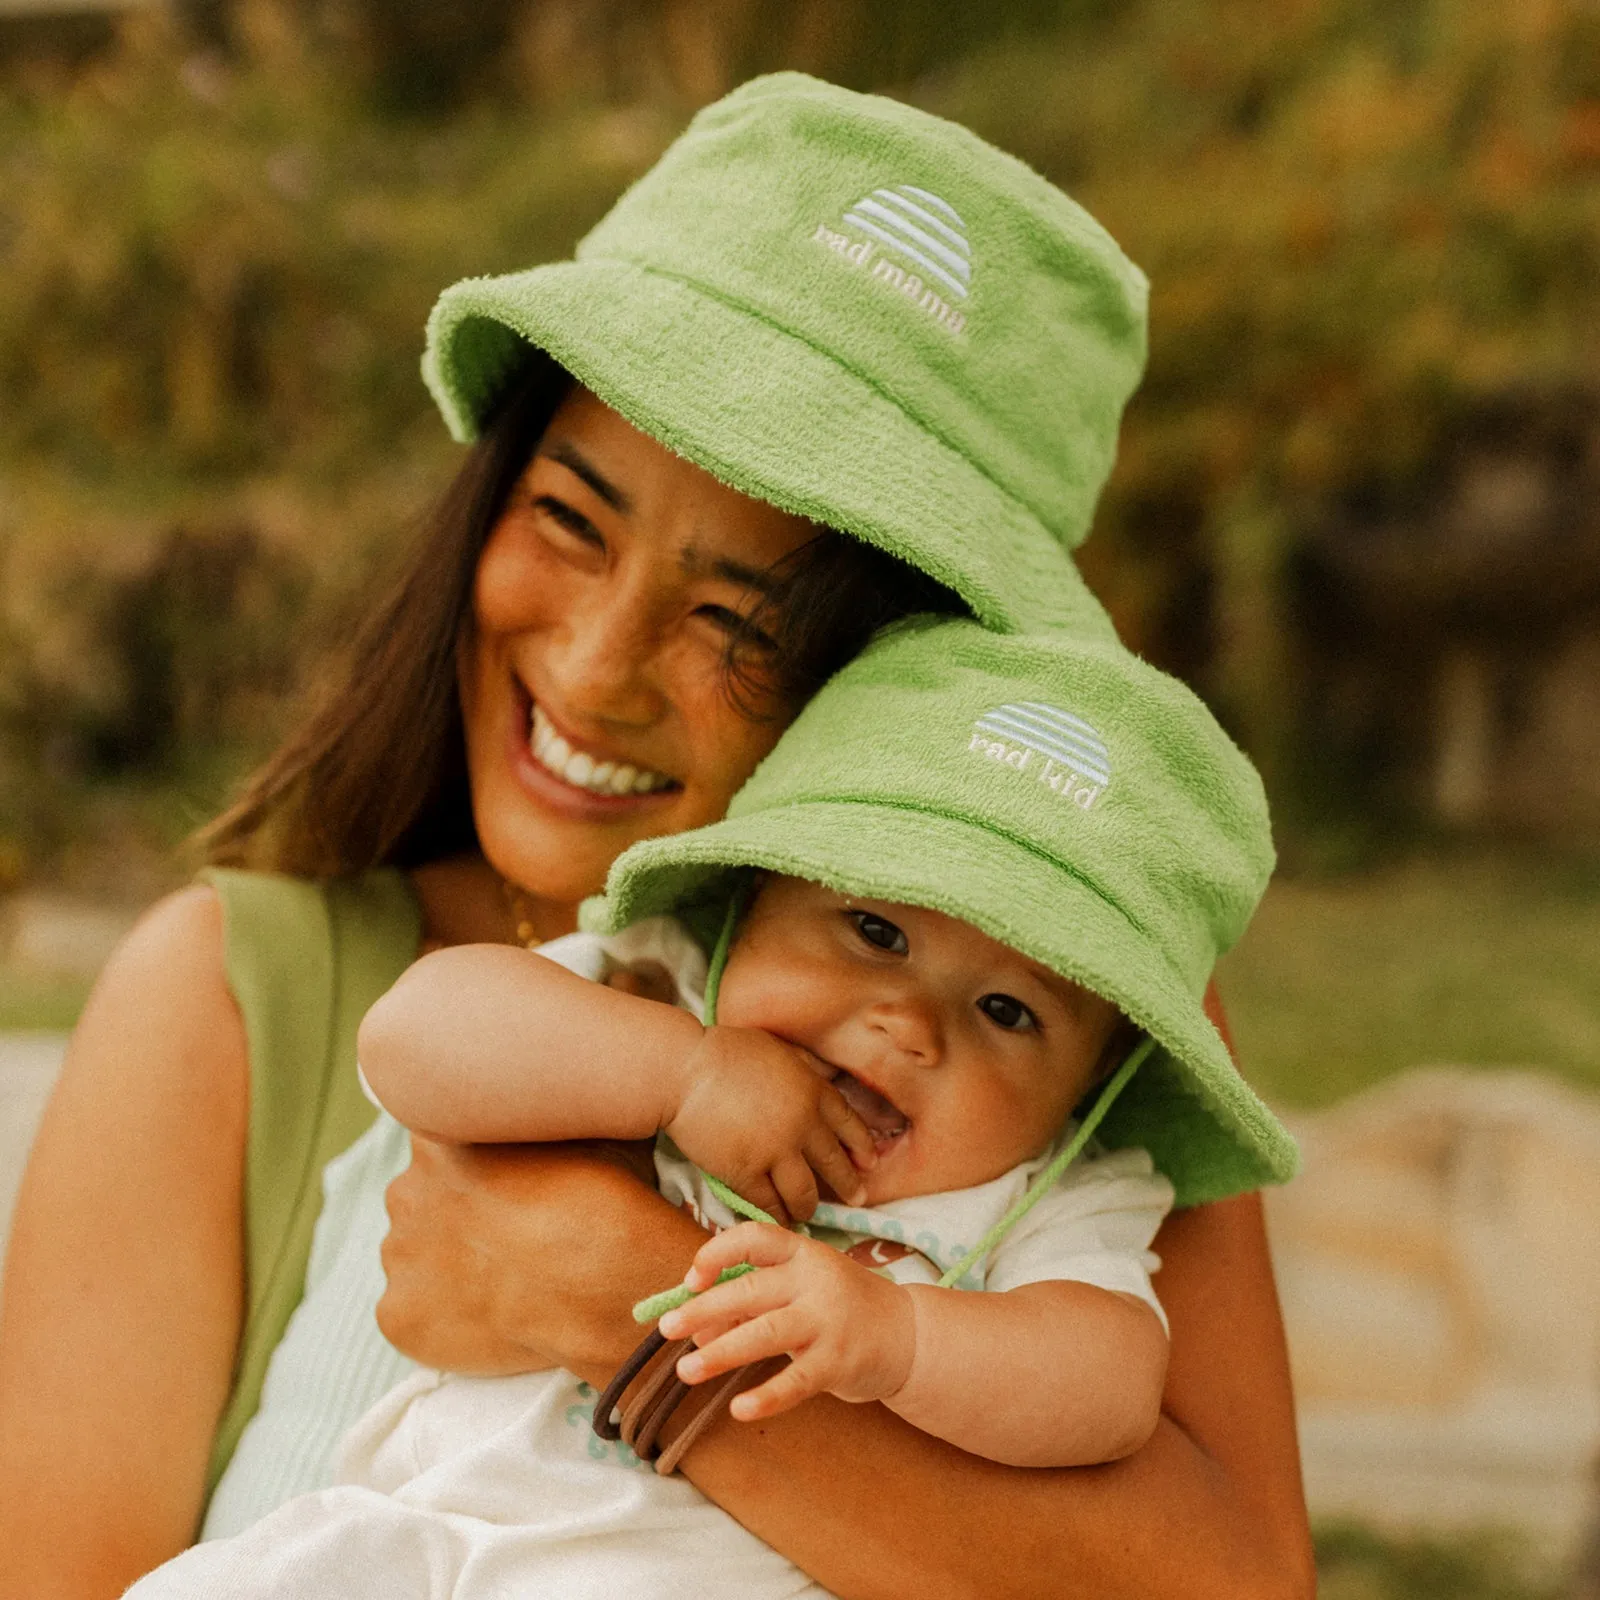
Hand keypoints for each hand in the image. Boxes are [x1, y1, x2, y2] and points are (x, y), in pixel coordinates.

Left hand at [378, 1136, 708, 1380]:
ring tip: (507, 1282)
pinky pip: (413, 1316)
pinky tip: (492, 1319)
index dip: (479, 1165)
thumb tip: (561, 1103)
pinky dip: (444, 1322)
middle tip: (511, 1235)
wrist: (602, 1280)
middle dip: (457, 1216)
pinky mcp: (398, 1317)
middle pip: (423, 1201)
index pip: (444, 1143)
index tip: (510, 1184)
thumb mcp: (587, 1126)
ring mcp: (399, 1256)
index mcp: (441, 1135)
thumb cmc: (603, 1196)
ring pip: (416, 1259)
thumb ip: (548, 1116)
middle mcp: (406, 1189)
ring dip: (448, 1267)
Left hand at [657, 1223, 914, 1419]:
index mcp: (802, 1254)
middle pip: (751, 1290)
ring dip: (721, 1352)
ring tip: (686, 1370)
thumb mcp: (800, 1292)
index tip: (692, 1277)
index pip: (755, 1237)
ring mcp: (828, 1320)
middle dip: (704, 1310)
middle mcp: (815, 1280)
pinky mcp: (839, 1361)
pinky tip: (738, 1408)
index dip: (718, 1253)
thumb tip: (699, 1331)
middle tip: (667, 1329)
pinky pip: (796, 1381)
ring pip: (766, 1333)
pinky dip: (766, 1395)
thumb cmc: (840, 1308)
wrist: (908, 1334)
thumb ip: (753, 1305)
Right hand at [669, 1028, 875, 1222]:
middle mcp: (802, 1124)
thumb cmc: (725, 1051)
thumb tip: (823, 1075)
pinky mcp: (746, 1173)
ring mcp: (775, 1152)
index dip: (861, 1146)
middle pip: (834, 1163)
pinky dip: (775, 1214)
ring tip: (808, 1213)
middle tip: (858, 1199)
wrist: (684, 1070)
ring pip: (804, 1193)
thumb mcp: (778, 1047)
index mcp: (812, 1090)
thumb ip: (805, 1067)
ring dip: (809, 1207)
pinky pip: (768, 1203)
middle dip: (849, 1185)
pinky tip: (777, 1219)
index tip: (869, 1162)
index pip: (849, 1124)